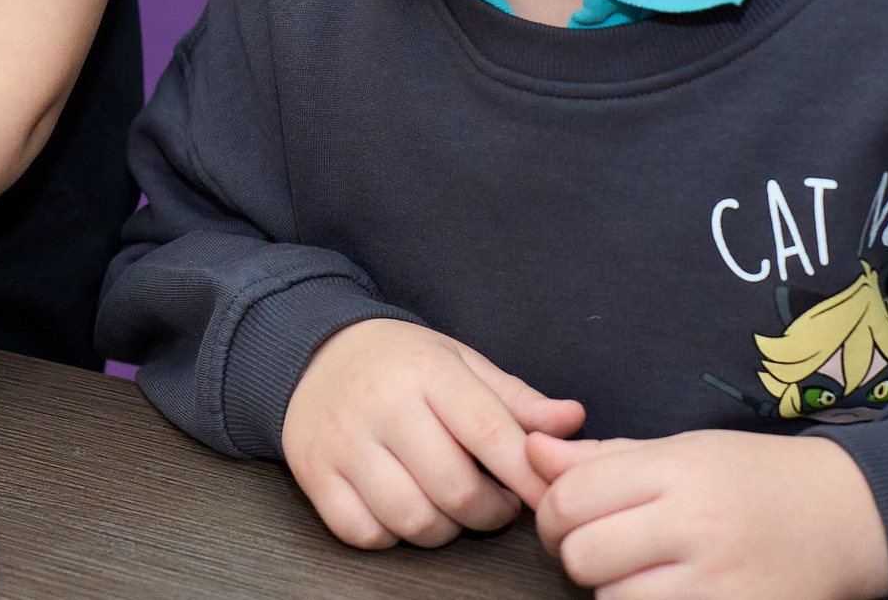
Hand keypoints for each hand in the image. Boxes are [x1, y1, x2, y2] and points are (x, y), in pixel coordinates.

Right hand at [280, 318, 586, 549]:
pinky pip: (363, 533)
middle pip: (454, 489)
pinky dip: (390, 535)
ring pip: (412, 520)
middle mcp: (382, 404)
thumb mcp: (460, 364)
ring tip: (446, 505)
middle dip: (487, 512)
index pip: (488, 432)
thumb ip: (516, 399)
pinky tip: (399, 507)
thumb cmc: (400, 363)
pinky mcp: (313, 473)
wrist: (314, 352)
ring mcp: (343, 441)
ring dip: (442, 529)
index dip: (526, 476)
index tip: (547, 497)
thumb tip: (574, 420)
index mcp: (426, 370)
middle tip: (493, 502)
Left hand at [530, 428, 887, 599]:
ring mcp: (717, 581)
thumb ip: (601, 458)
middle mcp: (695, 525)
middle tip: (596, 548)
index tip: (564, 517)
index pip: (571, 496)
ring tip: (640, 570)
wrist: (846, 518)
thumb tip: (530, 451)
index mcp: (676, 471)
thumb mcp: (680, 449)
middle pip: (583, 554)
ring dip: (612, 589)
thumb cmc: (753, 478)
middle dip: (574, 555)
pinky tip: (666, 592)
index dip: (551, 511)